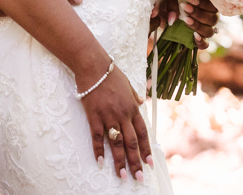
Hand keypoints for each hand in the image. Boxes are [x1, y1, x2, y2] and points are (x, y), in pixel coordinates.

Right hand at [77, 61, 152, 182]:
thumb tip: (140, 103)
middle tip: (138, 177)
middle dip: (135, 162)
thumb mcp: (128, 83)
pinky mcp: (94, 116)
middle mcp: (122, 115)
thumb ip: (134, 96)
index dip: (146, 150)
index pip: (142, 134)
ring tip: (122, 175)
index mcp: (132, 108)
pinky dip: (98, 150)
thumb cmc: (110, 73)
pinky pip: (97, 137)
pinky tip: (100, 162)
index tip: (149, 164)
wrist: (93, 65)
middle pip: (131, 143)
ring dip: (119, 161)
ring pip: (116, 143)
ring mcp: (108, 116)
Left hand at [151, 0, 218, 48]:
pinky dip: (201, 42)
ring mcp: (204, 28)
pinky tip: (194, 36)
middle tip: (185, 8)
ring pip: (209, 32)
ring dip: (198, 26)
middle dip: (198, 14)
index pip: (213, 5)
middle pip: (213, 19)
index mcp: (207, 4)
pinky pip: (205, 44)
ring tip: (186, 20)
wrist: (163, 4)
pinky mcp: (198, 38)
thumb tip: (173, 18)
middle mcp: (209, 17)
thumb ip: (172, 2)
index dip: (203, 3)